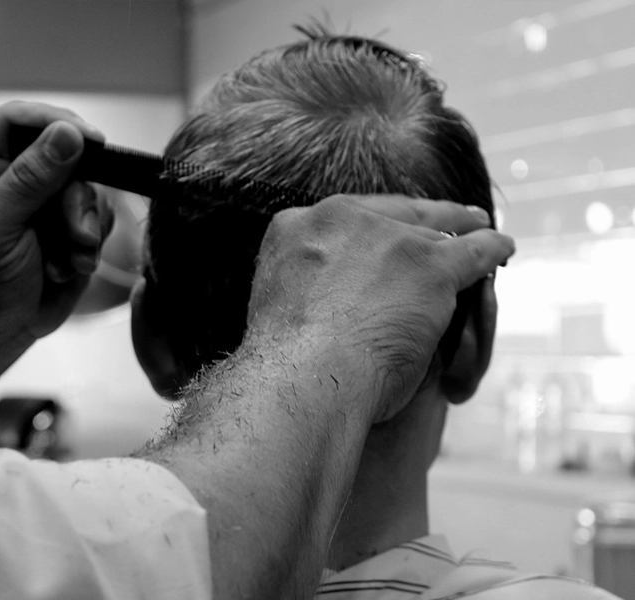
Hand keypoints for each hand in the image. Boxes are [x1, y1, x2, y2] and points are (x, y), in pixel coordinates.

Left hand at [0, 101, 113, 399]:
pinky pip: (97, 214)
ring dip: (84, 226)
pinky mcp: (66, 219)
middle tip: (74, 232)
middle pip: (63, 152)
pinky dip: (89, 243)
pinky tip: (68, 265)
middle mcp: (8, 168)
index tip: (91, 141)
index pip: (19, 118)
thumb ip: (29, 180)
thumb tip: (68, 134)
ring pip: (87, 184)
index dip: (56, 123)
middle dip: (75, 195)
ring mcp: (40, 195)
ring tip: (67, 258)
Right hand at [245, 194, 512, 421]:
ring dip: (459, 232)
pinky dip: (492, 249)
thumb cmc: (284, 361)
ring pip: (434, 230)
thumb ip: (306, 282)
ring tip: (477, 232)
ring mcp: (389, 239)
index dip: (368, 227)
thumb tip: (328, 298)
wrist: (302, 375)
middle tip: (445, 219)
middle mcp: (340, 219)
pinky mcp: (432, 266)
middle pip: (391, 213)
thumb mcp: (278, 298)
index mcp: (294, 225)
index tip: (380, 234)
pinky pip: (475, 250)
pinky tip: (503, 248)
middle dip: (420, 217)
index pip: (342, 217)